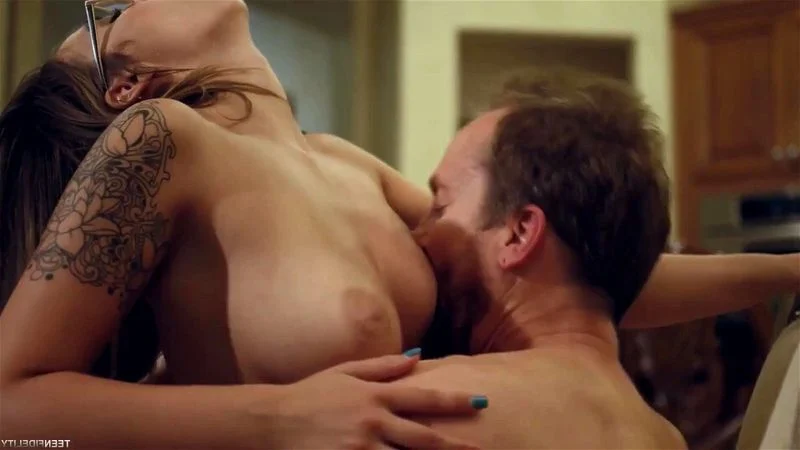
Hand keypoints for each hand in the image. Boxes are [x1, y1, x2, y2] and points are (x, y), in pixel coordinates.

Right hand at [262, 350, 484, 449]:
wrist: (273, 421)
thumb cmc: (310, 394)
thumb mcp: (345, 372)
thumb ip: (383, 366)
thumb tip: (419, 356)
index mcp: (375, 396)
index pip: (423, 397)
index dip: (454, 400)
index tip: (481, 402)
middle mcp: (373, 423)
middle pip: (423, 438)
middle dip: (456, 445)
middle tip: (482, 449)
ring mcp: (361, 449)